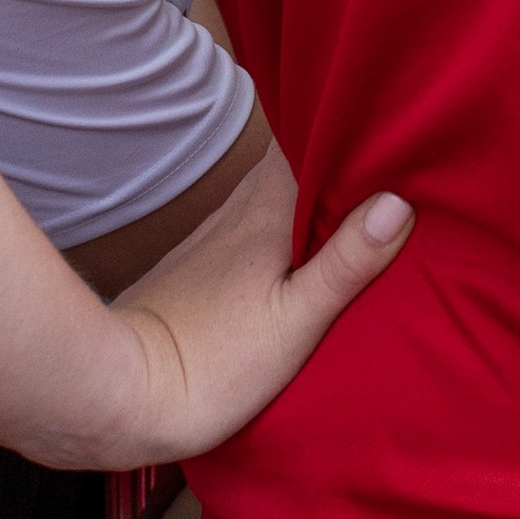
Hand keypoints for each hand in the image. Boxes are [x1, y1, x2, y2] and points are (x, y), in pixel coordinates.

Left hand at [109, 144, 413, 459]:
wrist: (121, 393)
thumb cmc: (214, 361)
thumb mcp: (295, 321)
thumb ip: (345, 263)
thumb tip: (397, 201)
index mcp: (266, 213)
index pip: (306, 140)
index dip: (343, 127)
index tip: (386, 125)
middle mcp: (236, 211)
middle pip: (292, 164)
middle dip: (333, 157)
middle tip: (386, 159)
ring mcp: (211, 238)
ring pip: (271, 195)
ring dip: (308, 192)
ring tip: (356, 202)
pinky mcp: (196, 267)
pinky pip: (250, 226)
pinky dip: (281, 224)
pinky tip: (300, 245)